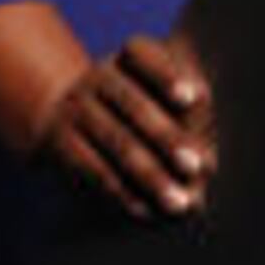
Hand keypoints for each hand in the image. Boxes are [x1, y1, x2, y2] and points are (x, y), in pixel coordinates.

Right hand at [0, 2, 216, 219]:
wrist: (55, 111)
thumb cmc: (130, 104)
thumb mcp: (148, 91)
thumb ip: (182, 112)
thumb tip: (209, 161)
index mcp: (125, 59)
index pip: (144, 55)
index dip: (168, 75)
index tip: (197, 96)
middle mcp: (97, 79)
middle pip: (134, 106)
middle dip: (168, 138)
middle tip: (198, 168)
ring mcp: (75, 111)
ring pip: (116, 144)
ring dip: (151, 176)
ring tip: (180, 202)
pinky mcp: (56, 145)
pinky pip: (91, 170)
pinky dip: (121, 192)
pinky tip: (147, 210)